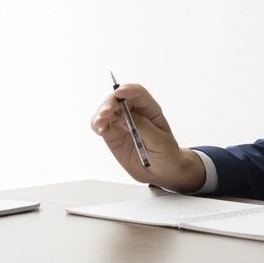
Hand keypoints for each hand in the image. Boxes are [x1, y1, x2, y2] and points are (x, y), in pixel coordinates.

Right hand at [89, 83, 206, 192]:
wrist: (162, 172)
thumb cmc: (167, 154)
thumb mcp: (160, 141)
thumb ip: (143, 127)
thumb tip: (124, 117)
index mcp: (149, 110)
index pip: (137, 93)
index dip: (127, 90)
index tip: (119, 94)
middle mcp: (134, 113)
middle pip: (118, 99)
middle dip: (109, 103)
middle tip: (105, 113)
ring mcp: (121, 123)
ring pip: (106, 111)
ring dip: (100, 114)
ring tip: (100, 123)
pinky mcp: (112, 135)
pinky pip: (100, 126)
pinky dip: (96, 125)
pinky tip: (100, 129)